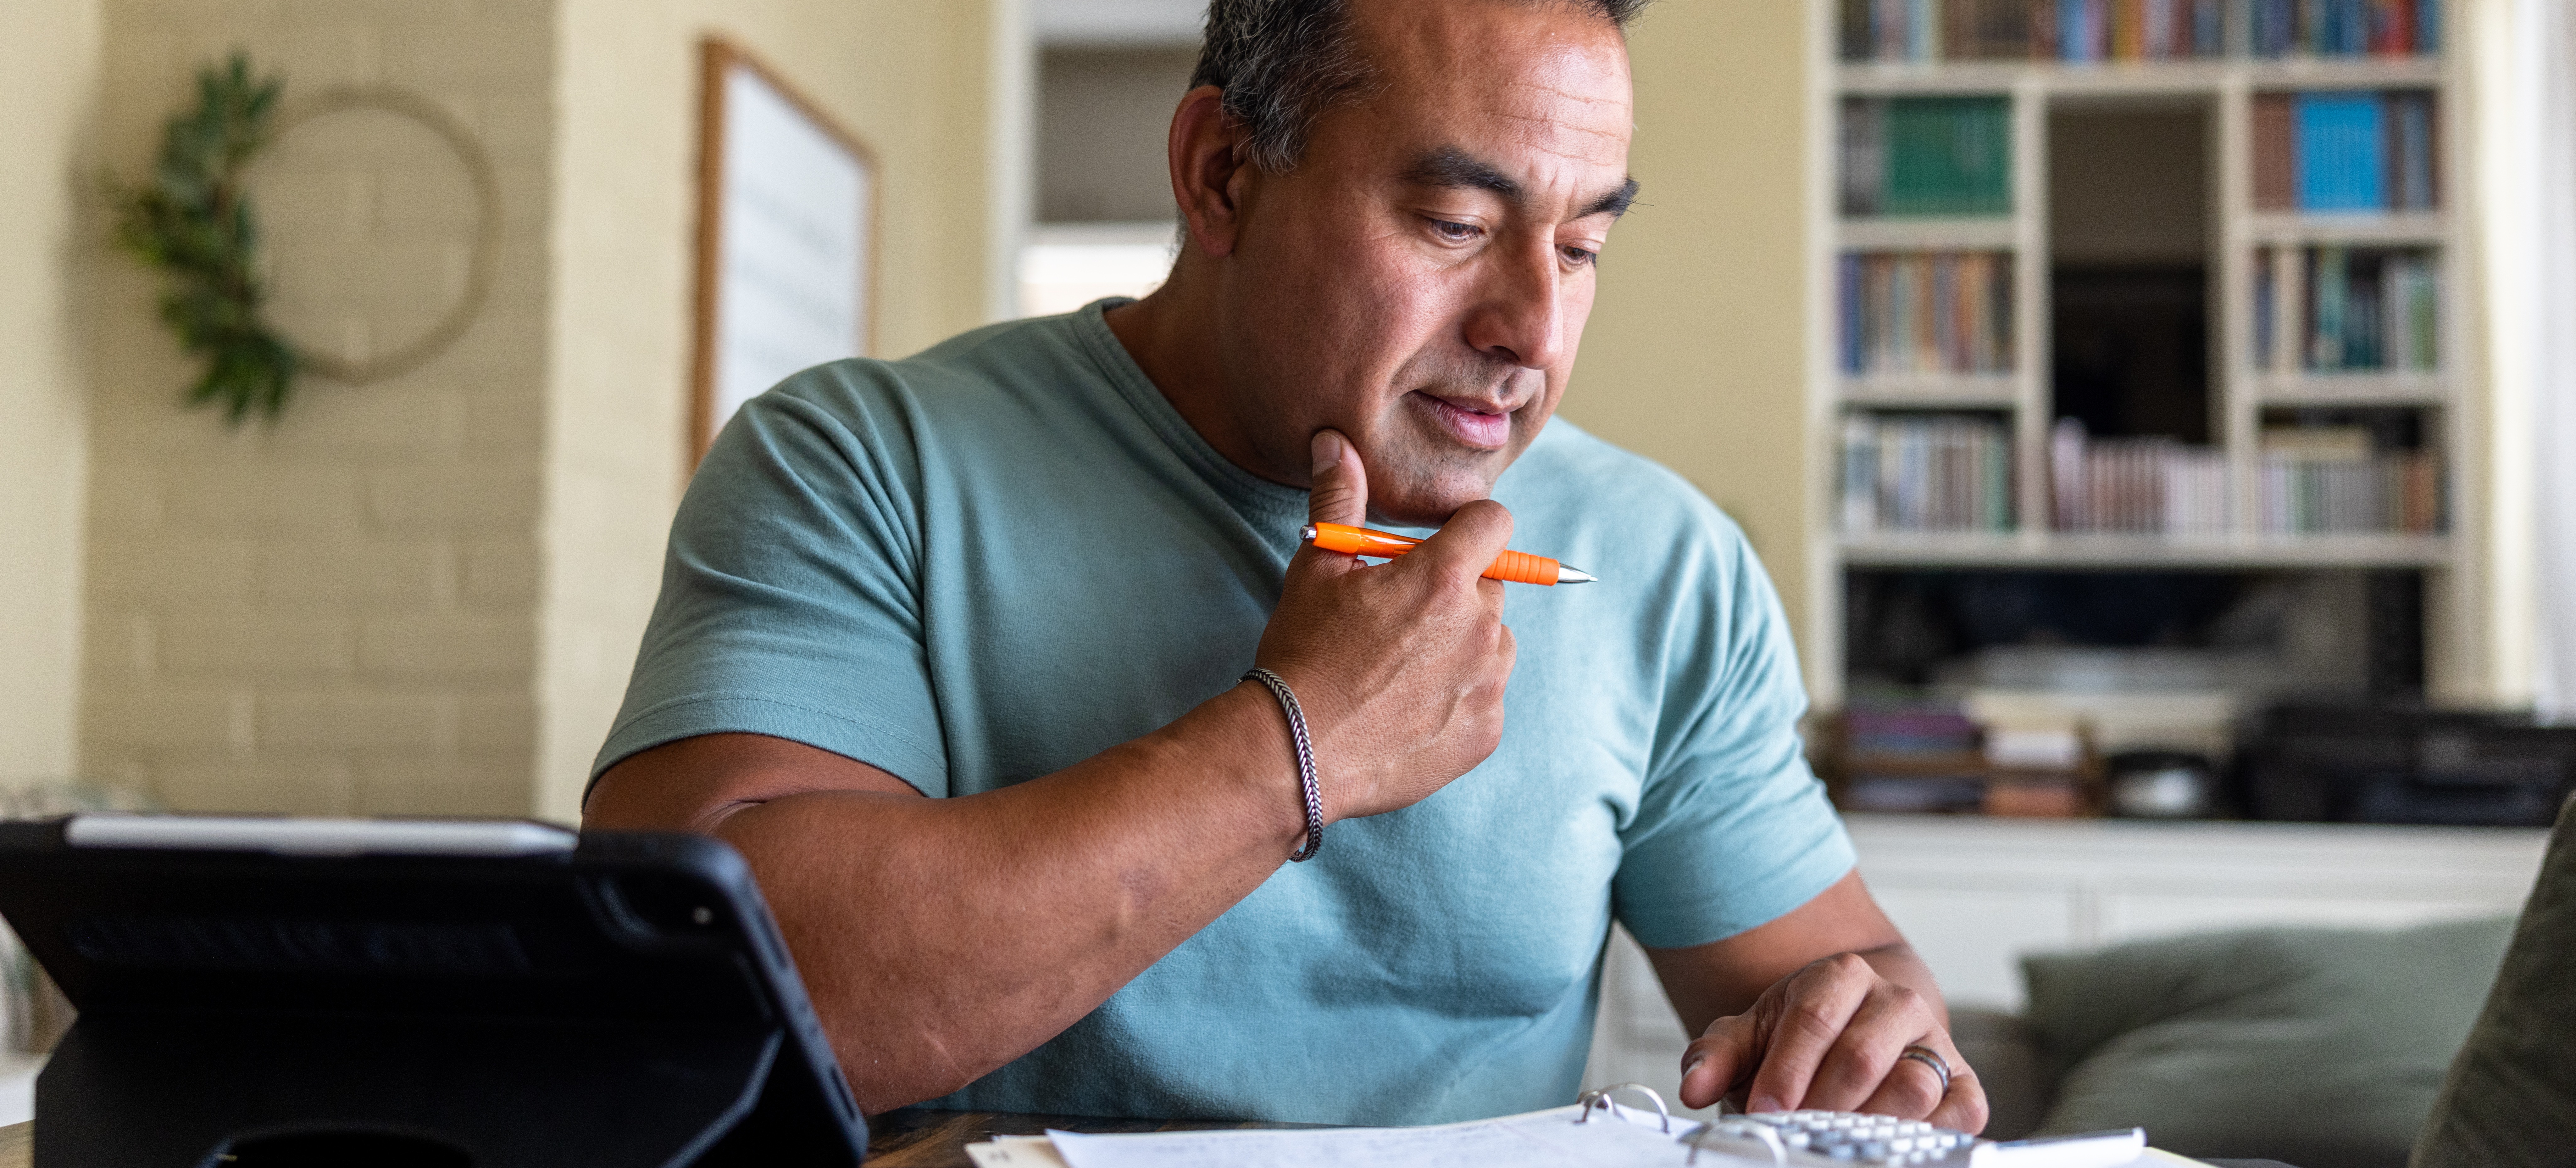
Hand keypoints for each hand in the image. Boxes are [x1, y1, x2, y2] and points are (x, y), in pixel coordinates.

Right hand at [1249, 429, 1516, 821]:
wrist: (1295, 752)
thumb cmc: (1303, 654)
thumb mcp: (1316, 569)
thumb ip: (1340, 499)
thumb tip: (1336, 442)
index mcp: (1442, 579)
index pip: (1494, 523)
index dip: (1467, 529)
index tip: (1439, 547)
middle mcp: (1479, 628)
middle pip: (1491, 585)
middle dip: (1455, 592)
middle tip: (1399, 619)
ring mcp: (1488, 684)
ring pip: (1493, 642)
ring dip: (1461, 645)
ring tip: (1401, 669)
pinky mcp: (1487, 732)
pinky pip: (1486, 696)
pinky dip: (1459, 698)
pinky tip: (1409, 709)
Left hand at [1678, 953, 1986, 1131]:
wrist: (1854, 1030)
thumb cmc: (1798, 1038)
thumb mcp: (1750, 1036)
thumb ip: (1716, 1056)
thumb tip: (1693, 1087)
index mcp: (1841, 976)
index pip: (1813, 1020)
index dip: (1785, 1071)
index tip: (1761, 1110)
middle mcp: (1895, 1002)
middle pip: (1861, 1058)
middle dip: (1820, 1105)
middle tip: (1794, 1132)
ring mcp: (1934, 1042)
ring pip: (1913, 1087)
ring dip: (1868, 1125)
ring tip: (1835, 1144)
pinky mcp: (1962, 1081)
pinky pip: (1960, 1112)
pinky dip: (1931, 1136)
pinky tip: (1889, 1147)